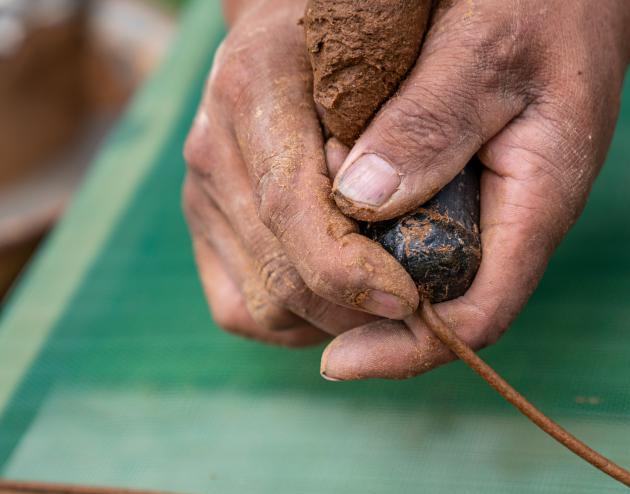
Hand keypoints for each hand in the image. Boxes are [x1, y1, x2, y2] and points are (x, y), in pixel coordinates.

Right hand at [183, 0, 419, 347]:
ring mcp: (202, 190)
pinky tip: (349, 301)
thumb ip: (408, 120)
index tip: (411, 299)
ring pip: (264, 304)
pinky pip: (241, 309)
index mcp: (256, 88)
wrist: (311, 27)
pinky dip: (300, 323)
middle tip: (423, 316)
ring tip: (392, 302)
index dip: (352, 271)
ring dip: (335, 321)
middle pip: (280, 272)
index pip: (291, 208)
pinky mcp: (206, 225)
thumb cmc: (381, 37)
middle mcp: (214, 144)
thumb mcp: (414, 50)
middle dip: (356, 310)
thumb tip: (375, 205)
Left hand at [318, 0, 629, 378]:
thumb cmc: (544, 9)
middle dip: (367, 313)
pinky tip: (316, 211)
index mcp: (537, 205)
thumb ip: (432, 119)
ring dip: (356, 279)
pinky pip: (406, 243)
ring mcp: (488, 216)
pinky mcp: (461, 197)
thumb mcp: (490, 47)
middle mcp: (512, 227)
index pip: (480, 313)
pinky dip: (357, 238)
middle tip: (297, 276)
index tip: (337, 362)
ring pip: (417, 284)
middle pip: (439, 312)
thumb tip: (358, 197)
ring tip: (298, 243)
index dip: (408, 349)